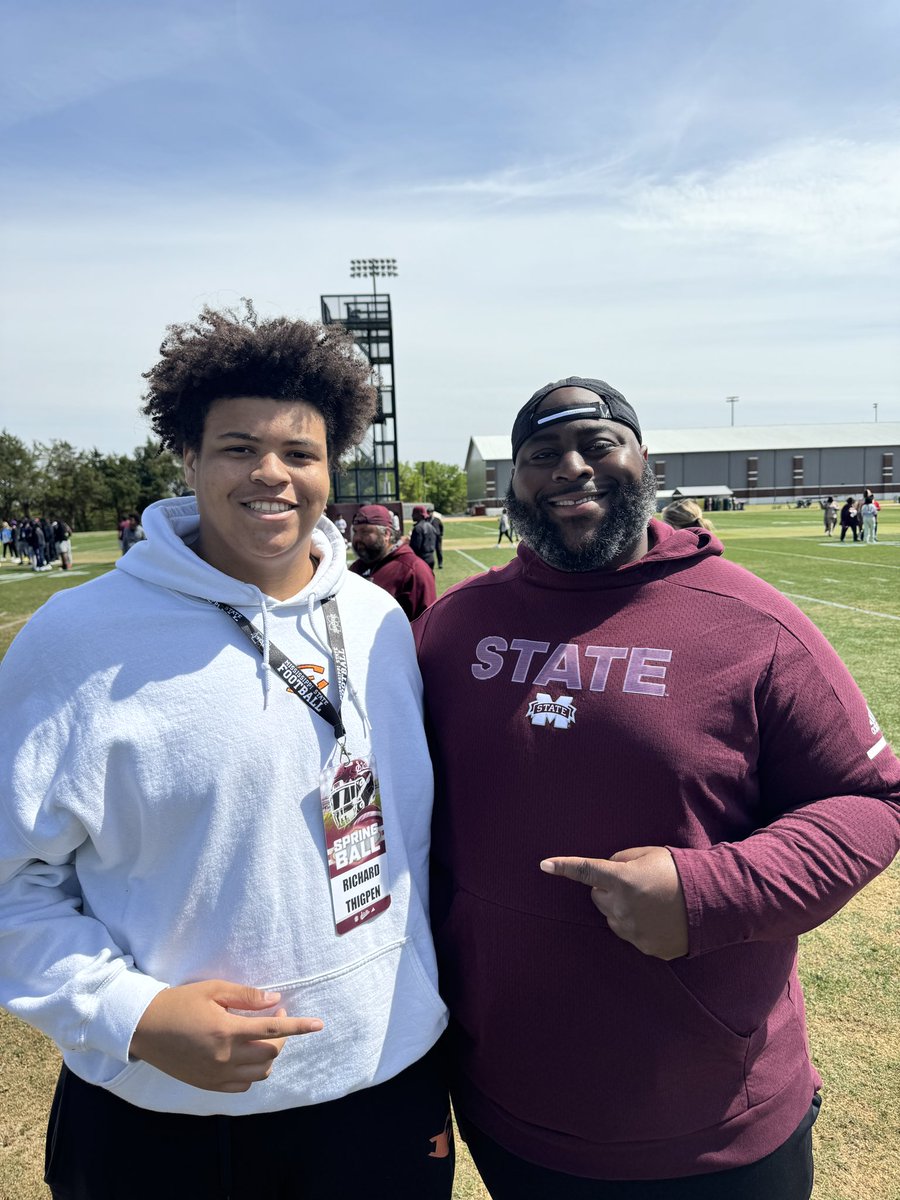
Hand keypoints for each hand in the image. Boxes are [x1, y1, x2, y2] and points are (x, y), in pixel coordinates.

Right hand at [129, 979, 323, 1091]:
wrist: (145, 1028)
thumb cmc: (180, 1002)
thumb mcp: (213, 989)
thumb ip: (246, 996)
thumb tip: (275, 999)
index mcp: (227, 1031)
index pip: (273, 1030)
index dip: (299, 1027)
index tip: (319, 1024)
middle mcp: (224, 1057)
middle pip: (270, 1053)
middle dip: (282, 1036)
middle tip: (276, 1016)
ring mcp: (216, 1075)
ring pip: (260, 1072)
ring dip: (269, 1054)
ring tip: (262, 1036)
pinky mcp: (208, 1085)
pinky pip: (242, 1085)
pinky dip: (253, 1072)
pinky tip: (247, 1055)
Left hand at [540, 846, 688, 959]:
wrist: (713, 901)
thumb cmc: (680, 872)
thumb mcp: (650, 855)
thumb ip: (622, 860)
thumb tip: (608, 870)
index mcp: (623, 880)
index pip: (586, 871)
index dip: (564, 867)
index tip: (544, 865)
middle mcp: (623, 908)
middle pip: (598, 897)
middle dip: (609, 890)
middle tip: (636, 884)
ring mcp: (633, 931)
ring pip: (612, 917)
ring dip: (622, 909)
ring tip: (651, 902)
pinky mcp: (645, 947)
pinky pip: (630, 934)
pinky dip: (639, 925)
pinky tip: (659, 918)